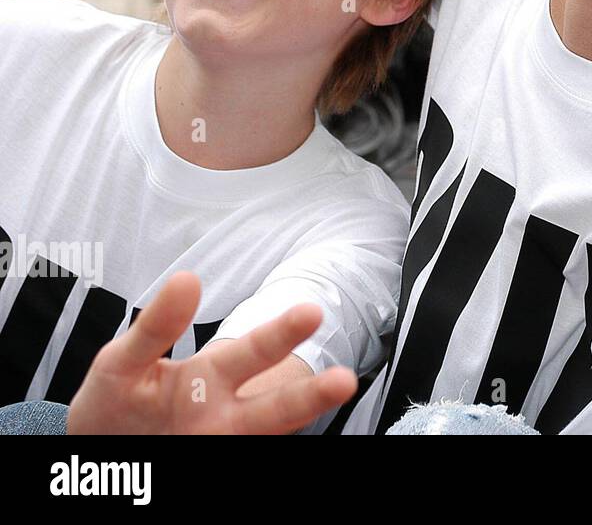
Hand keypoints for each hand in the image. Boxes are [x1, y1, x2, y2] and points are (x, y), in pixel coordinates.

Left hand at [67, 271, 357, 433]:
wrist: (95, 453)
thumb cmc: (119, 402)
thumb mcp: (123, 362)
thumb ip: (155, 328)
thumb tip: (187, 279)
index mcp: (213, 377)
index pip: (255, 351)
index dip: (282, 333)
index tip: (311, 312)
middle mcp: (227, 415)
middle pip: (276, 406)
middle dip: (310, 395)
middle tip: (345, 380)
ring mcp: (220, 444)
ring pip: (266, 433)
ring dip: (296, 420)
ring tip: (331, 403)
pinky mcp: (212, 463)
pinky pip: (239, 457)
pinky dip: (254, 449)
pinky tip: (247, 443)